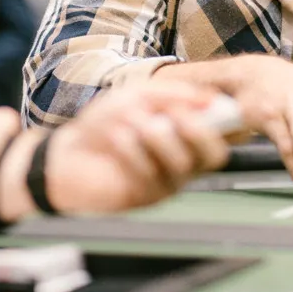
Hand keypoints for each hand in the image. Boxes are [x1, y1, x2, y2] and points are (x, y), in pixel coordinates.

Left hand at [38, 82, 230, 214]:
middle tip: (173, 114)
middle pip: (210, 156)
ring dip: (154, 133)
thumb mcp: (139, 96)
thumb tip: (208, 98)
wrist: (70, 153)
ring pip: (179, 163)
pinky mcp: (141, 197)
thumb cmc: (107, 124)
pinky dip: (130, 146)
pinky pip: (148, 172)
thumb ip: (172, 94)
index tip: (208, 104)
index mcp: (186, 143)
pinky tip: (115, 135)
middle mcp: (181, 167)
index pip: (221, 139)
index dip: (223, 123)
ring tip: (131, 119)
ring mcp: (163, 185)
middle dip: (194, 130)